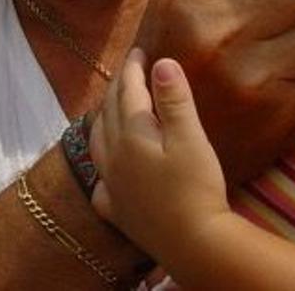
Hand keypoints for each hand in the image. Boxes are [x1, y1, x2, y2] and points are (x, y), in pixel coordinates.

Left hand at [90, 50, 228, 259]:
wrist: (192, 243)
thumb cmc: (196, 186)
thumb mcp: (190, 137)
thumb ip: (174, 99)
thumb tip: (162, 62)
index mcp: (132, 134)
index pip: (128, 91)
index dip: (133, 68)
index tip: (139, 50)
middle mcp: (113, 156)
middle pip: (109, 112)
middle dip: (118, 87)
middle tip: (128, 70)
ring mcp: (112, 184)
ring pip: (98, 142)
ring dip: (104, 118)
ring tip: (112, 108)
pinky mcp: (117, 210)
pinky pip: (100, 179)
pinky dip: (102, 163)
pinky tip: (108, 168)